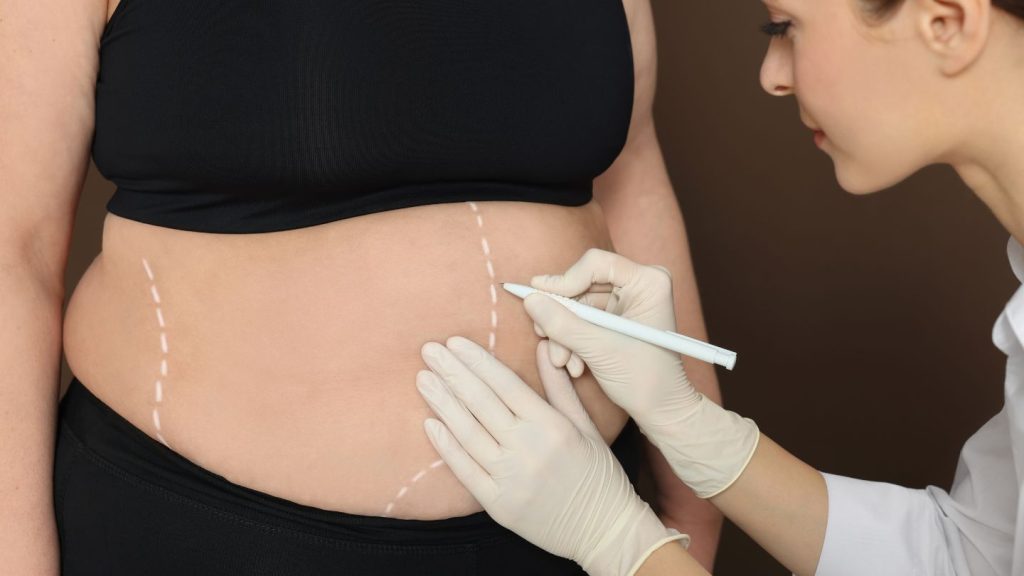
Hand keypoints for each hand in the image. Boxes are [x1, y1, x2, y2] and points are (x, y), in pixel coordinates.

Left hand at [417, 336, 688, 575]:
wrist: (605, 530)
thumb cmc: (598, 475)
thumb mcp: (586, 426)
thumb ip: (559, 387)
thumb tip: (543, 347)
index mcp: (551, 426)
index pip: (505, 384)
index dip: (478, 361)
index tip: (455, 342)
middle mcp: (528, 449)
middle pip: (481, 403)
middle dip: (453, 373)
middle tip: (429, 351)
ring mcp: (511, 478)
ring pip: (468, 433)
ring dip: (442, 403)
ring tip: (424, 379)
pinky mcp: (498, 504)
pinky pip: (465, 470)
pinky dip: (446, 445)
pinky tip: (430, 423)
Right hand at [524, 248, 759, 498]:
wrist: (661, 410)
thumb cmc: (645, 380)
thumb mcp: (599, 349)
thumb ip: (563, 323)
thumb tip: (531, 299)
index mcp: (648, 281)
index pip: (595, 264)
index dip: (564, 281)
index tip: (541, 301)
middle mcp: (638, 285)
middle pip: (581, 283)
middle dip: (562, 316)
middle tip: (544, 336)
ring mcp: (626, 301)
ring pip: (577, 304)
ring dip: (564, 334)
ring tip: (562, 361)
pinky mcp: (615, 317)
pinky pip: (581, 318)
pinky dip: (571, 339)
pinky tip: (572, 363)